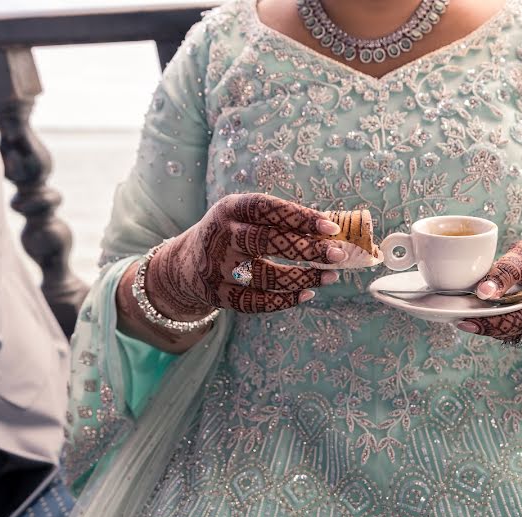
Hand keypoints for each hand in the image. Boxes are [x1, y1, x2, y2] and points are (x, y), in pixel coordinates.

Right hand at [145, 193, 346, 317]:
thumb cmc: (232, 235)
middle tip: (338, 255)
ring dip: (304, 277)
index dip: (300, 217)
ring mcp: (218, 267)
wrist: (183, 266)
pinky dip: (286, 300)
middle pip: (268, 242)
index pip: (267, 209)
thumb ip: (280, 220)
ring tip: (331, 276)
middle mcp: (222, 236)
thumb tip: (332, 229)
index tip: (331, 227)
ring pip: (267, 275)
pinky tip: (308, 293)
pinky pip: (258, 302)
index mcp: (230, 209)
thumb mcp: (245, 217)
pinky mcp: (220, 295)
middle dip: (307, 249)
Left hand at [456, 239, 521, 343]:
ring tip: (470, 307)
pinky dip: (494, 321)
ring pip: (508, 335)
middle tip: (459, 315)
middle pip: (514, 332)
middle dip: (486, 324)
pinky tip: (483, 309)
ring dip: (488, 323)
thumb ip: (508, 269)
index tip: (468, 320)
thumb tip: (483, 292)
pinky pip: (509, 332)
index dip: (497, 323)